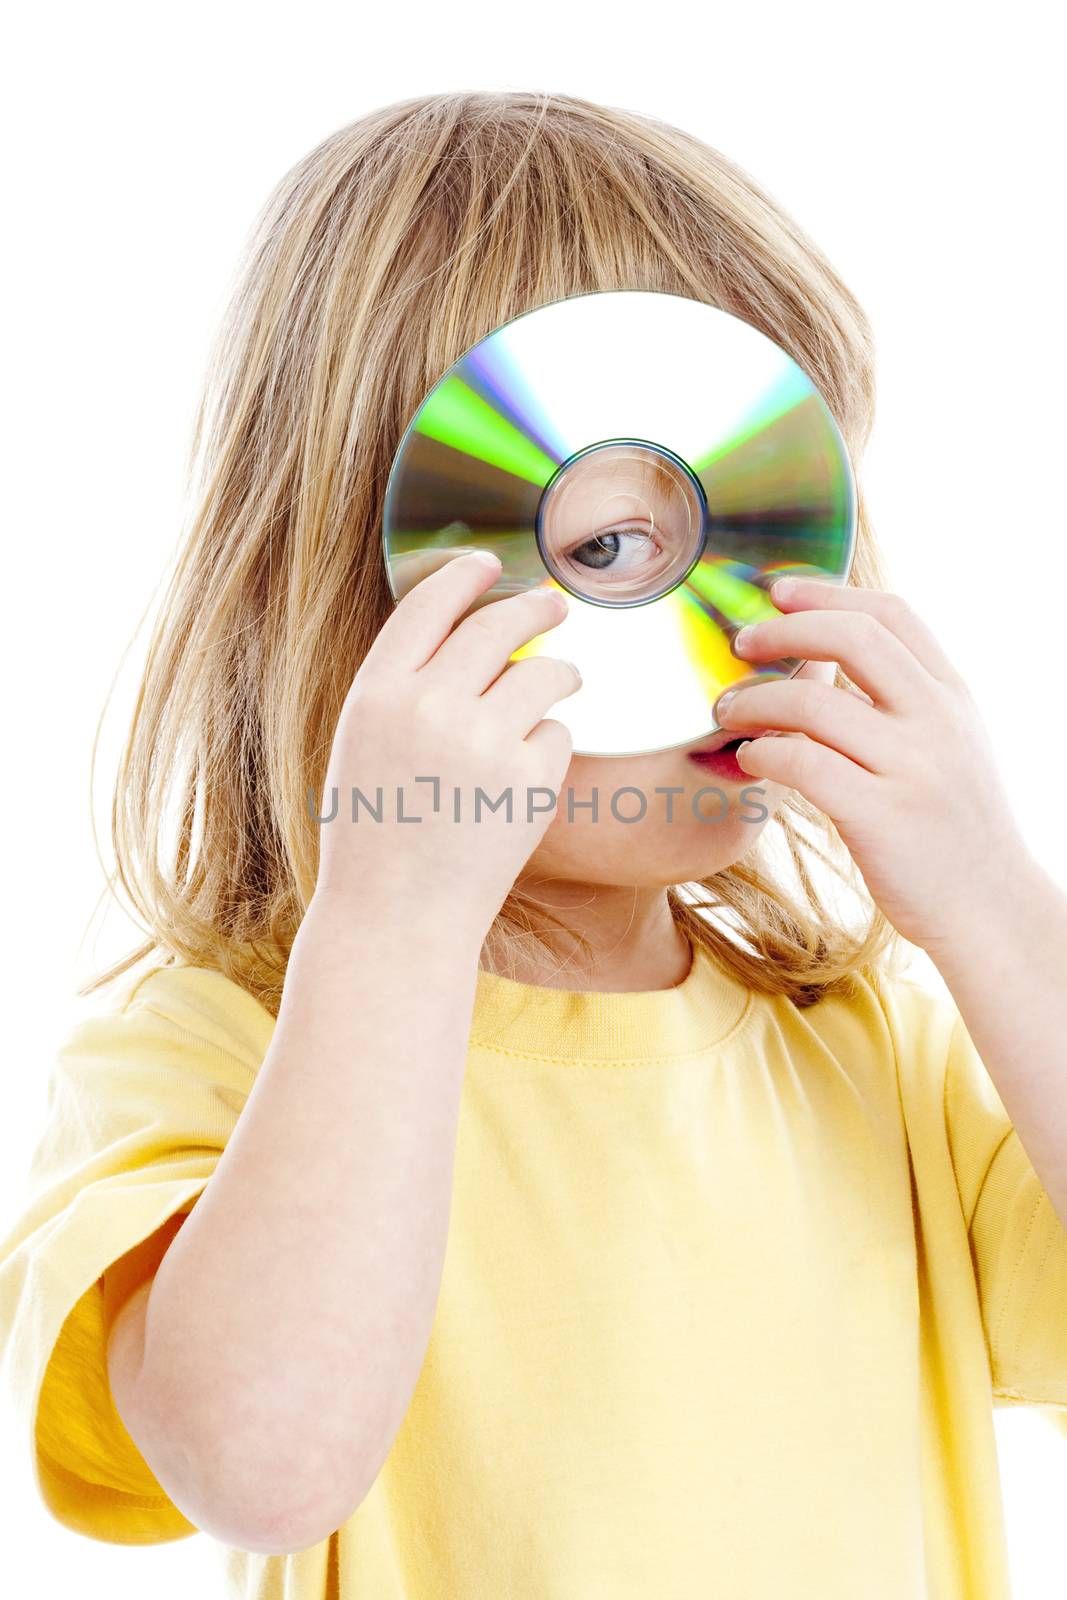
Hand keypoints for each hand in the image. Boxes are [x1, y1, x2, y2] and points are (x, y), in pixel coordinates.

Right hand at [315, 551, 579, 936]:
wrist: (397, 916)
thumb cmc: (376, 834)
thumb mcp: (363, 745)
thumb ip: (404, 686)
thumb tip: (465, 627)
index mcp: (377, 692)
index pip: (430, 602)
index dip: (465, 575)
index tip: (490, 564)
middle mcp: (430, 703)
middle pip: (499, 622)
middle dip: (535, 606)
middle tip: (555, 604)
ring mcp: (483, 739)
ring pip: (543, 669)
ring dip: (559, 670)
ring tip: (564, 680)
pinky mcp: (530, 776)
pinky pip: (557, 731)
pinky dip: (549, 743)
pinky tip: (527, 772)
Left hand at [712, 576, 1035, 954]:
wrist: (990, 908)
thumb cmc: (953, 829)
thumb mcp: (948, 747)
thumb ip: (905, 702)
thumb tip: (830, 658)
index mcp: (952, 696)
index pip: (891, 613)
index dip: (827, 592)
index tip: (779, 591)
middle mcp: (937, 722)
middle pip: (852, 637)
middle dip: (783, 630)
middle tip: (739, 643)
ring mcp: (913, 768)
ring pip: (814, 703)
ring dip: (756, 700)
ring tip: (729, 711)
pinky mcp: (882, 817)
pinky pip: (803, 764)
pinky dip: (763, 754)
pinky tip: (750, 760)